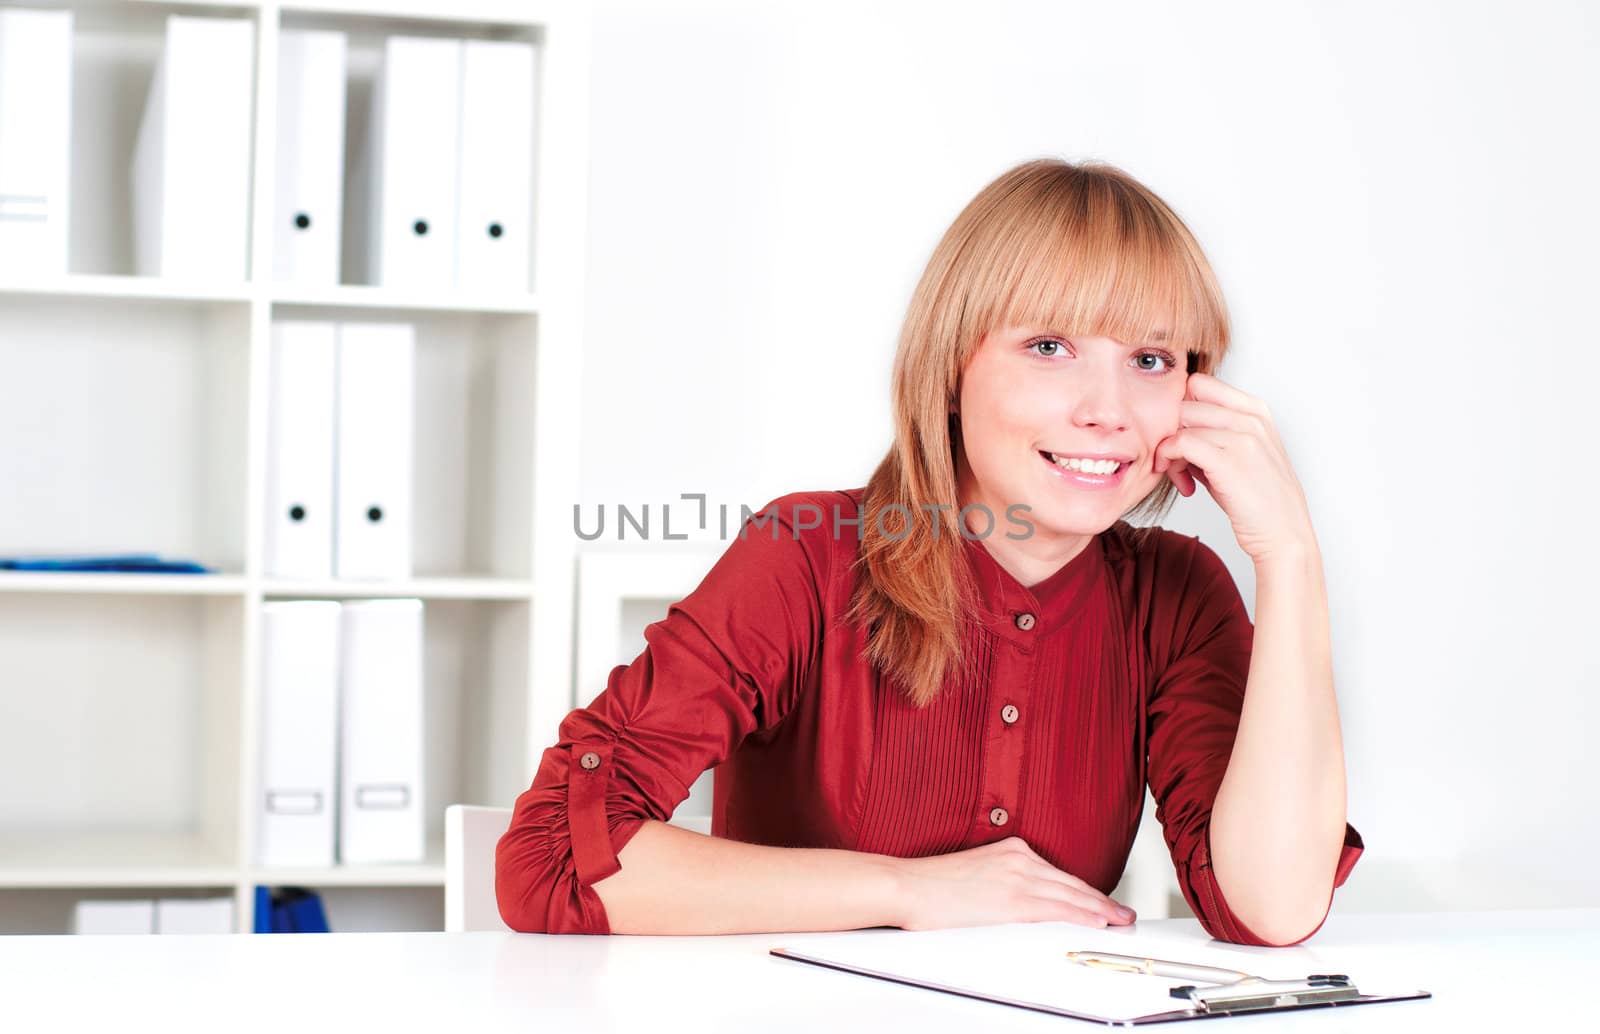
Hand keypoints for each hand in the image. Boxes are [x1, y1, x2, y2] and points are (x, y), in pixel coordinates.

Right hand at [890, 836, 1136, 931]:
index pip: (1059, 874)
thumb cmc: (932, 885)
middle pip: (1072, 884)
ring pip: (1072, 897)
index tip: (1101, 902)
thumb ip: (1003, 879)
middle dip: (1101, 902)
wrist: (908, 886)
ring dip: (1100, 911)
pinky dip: (1084, 916)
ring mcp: (1018, 877)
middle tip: (1123, 914)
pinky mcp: (1013, 900)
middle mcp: (1020, 858)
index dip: (1085, 891)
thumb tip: (1018, 900)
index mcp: (1012, 849)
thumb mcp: (976, 870)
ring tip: (1120, 922)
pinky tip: (1098, 923)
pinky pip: (1058, 910)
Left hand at [1154, 372, 1315, 563]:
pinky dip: (1170, 461)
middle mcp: (1251, 418)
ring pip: (1180, 424)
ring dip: (1169, 451)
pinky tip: (1183, 483)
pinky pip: (1180, 444)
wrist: (1284, 534)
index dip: (1179, 408)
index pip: (1199, 383)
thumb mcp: (1240, 454)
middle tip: (1174, 462)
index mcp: (1256, 410)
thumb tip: (1172, 427)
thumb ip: (1211, 434)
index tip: (1178, 434)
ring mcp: (1242, 437)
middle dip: (1171, 431)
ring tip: (1180, 476)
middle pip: (1184, 403)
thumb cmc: (1259, 499)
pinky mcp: (1229, 461)